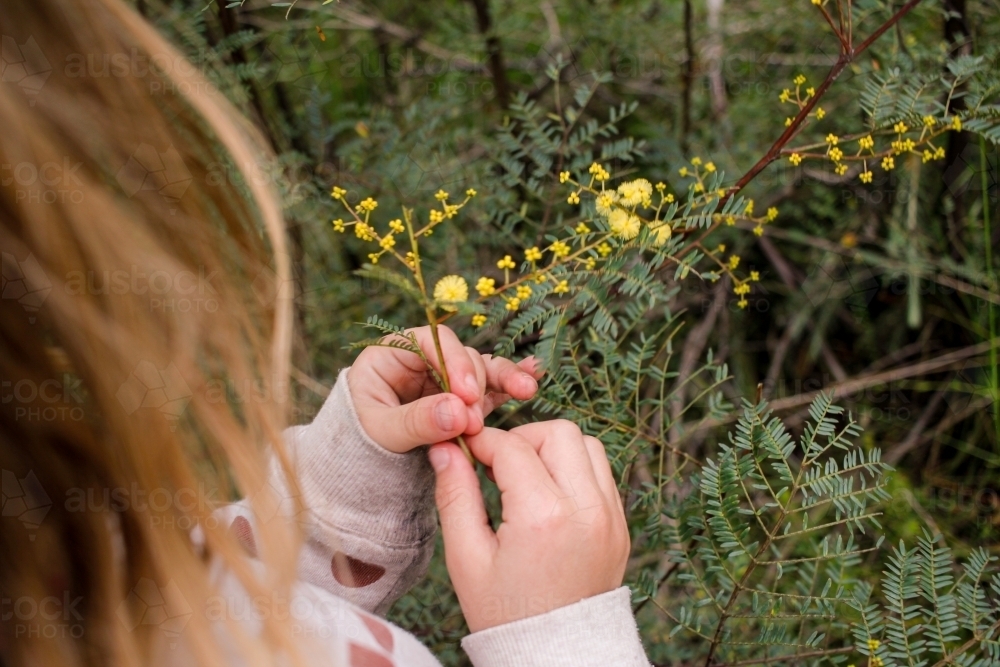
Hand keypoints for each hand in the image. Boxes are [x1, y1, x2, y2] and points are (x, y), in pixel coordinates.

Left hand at [349, 325, 542, 452]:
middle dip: (475, 386)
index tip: (467, 396)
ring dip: (505, 380)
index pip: (431, 342)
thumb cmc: (357, 441)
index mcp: (394, 353)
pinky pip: (490, 390)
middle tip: (474, 423)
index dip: (454, 363)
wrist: (358, 466)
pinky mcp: (463, 401)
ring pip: (482, 371)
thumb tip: (458, 412)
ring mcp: (446, 380)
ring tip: (527, 390)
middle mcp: (424, 360)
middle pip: (461, 357)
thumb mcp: (379, 431)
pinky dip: (510, 387)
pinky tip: (534, 379)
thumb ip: (416, 421)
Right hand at [428, 421, 629, 631]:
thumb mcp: (467, 558)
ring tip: (525, 477)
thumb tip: (445, 449)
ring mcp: (610, 518)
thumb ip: (455, 495)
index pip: (513, 447)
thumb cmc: (505, 613)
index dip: (484, 441)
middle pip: (559, 433)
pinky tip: (548, 495)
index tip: (467, 449)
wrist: (556, 656)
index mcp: (544, 517)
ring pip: (588, 446)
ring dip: (554, 450)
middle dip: (524, 437)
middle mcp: (586, 510)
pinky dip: (575, 471)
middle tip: (498, 462)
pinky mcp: (620, 527)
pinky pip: (602, 475)